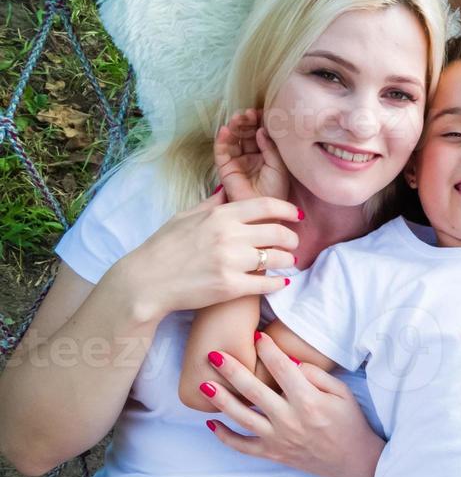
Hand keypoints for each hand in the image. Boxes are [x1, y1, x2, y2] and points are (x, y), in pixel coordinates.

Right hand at [122, 187, 300, 319]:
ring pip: (277, 258)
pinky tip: (279, 282)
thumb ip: (211, 205)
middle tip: (294, 243)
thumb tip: (227, 190)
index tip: (297, 216)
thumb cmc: (164, 247)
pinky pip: (266, 283)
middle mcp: (229, 236)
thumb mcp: (185, 217)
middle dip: (292, 238)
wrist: (147, 281)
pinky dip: (277, 283)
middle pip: (278, 232)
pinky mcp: (231, 287)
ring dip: (288, 261)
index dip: (287, 210)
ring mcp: (231, 262)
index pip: (266, 205)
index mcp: (220, 215)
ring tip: (287, 262)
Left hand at [197, 331, 384, 476]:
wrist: (353, 461)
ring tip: (204, 385)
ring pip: (242, 417)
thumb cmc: (349, 423)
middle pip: (253, 391)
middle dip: (232, 370)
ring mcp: (278, 439)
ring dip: (221, 400)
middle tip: (213, 354)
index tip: (258, 336)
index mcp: (309, 402)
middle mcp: (290, 420)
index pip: (282, 369)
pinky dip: (225, 437)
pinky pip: (243, 446)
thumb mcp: (342, 394)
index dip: (268, 350)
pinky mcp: (273, 453)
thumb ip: (316, 375)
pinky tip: (211, 422)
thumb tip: (289, 362)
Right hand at [215, 109, 289, 201]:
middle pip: (246, 133)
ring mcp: (237, 161)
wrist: (265, 212)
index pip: (260, 133)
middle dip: (247, 122)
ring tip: (238, 118)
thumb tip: (261, 130)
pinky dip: (222, 139)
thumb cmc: (276, 192)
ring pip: (234, 139)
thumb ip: (271, 148)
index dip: (259, 122)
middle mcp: (250, 156)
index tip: (262, 111)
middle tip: (249, 113)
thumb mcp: (279, 167)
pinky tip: (225, 130)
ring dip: (235, 127)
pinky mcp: (226, 168)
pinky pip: (221, 151)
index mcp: (265, 155)